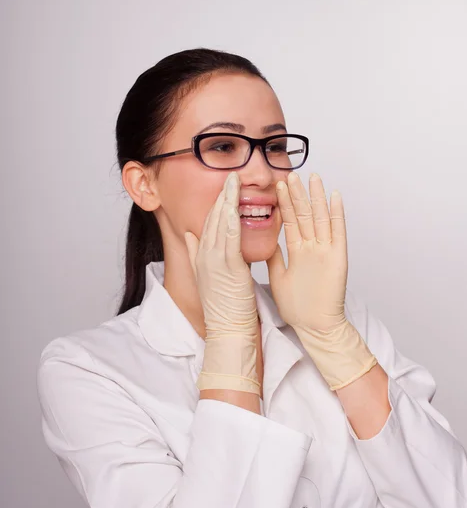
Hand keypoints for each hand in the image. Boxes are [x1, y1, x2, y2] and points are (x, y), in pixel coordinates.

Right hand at [185, 172, 259, 394]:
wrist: (228, 331)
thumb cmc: (226, 308)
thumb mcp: (208, 277)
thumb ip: (198, 254)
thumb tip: (191, 235)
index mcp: (202, 257)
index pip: (208, 223)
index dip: (216, 204)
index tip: (225, 188)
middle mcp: (204, 256)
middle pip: (211, 218)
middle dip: (221, 196)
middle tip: (230, 176)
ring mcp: (213, 261)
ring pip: (218, 223)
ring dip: (226, 200)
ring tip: (234, 181)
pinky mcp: (226, 267)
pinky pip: (228, 236)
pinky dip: (231, 218)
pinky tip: (235, 203)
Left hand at [266, 171, 347, 333]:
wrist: (315, 327)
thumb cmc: (298, 307)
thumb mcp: (279, 277)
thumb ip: (274, 257)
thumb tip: (262, 241)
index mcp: (297, 251)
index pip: (290, 221)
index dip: (284, 203)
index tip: (278, 185)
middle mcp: (312, 248)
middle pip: (304, 215)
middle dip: (297, 195)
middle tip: (291, 173)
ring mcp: (326, 251)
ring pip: (320, 218)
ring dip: (316, 197)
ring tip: (312, 177)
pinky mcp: (338, 258)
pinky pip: (338, 232)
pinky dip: (337, 214)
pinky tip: (335, 196)